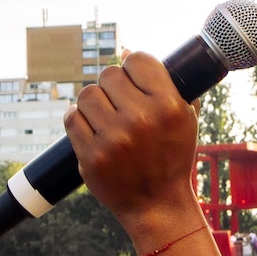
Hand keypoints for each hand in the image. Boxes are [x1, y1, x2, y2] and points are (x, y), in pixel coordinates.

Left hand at [63, 53, 199, 244]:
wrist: (157, 204)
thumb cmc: (171, 156)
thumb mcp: (185, 119)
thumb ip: (166, 83)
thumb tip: (126, 51)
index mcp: (169, 106)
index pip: (137, 60)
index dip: (132, 67)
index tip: (133, 80)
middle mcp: (141, 119)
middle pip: (109, 74)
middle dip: (112, 86)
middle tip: (118, 103)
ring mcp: (114, 139)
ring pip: (87, 94)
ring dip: (93, 102)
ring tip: (105, 117)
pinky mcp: (91, 156)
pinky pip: (72, 118)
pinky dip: (78, 120)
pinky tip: (91, 128)